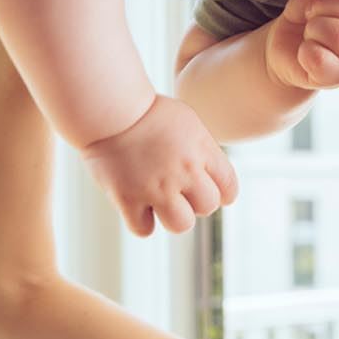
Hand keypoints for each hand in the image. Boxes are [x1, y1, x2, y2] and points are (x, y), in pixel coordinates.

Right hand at [82, 95, 238, 235]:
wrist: (109, 109)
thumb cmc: (148, 112)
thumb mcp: (188, 122)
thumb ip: (203, 149)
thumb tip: (212, 174)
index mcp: (201, 150)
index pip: (229, 187)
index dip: (223, 193)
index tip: (210, 191)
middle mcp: (183, 170)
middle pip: (208, 206)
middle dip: (196, 202)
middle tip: (179, 191)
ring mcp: (155, 187)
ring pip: (181, 225)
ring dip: (173, 217)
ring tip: (161, 202)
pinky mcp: (127, 198)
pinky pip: (143, 229)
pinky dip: (141, 222)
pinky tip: (138, 207)